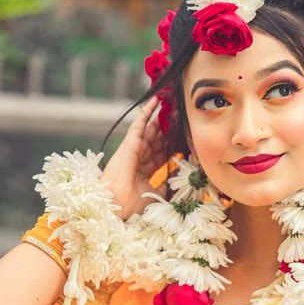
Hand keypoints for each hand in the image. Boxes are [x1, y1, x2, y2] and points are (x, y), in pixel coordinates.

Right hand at [100, 96, 169, 220]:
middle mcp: (139, 158)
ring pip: (150, 130)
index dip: (173, 146)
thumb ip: (166, 186)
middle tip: (181, 116)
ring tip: (172, 104)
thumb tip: (178, 180)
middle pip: (157, 140)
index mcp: (144, 170)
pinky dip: (147, 112)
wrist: (117, 203)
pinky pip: (139, 124)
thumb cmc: (132, 203)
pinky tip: (155, 100)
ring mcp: (134, 149)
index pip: (161, 154)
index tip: (185, 138)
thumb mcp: (156, 194)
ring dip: (160, 117)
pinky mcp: (130, 143)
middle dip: (169, 129)